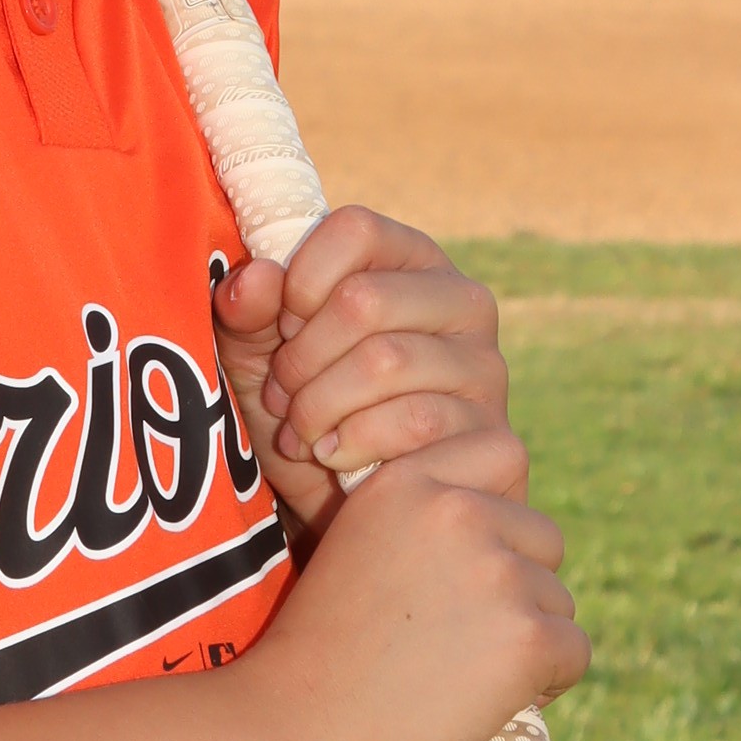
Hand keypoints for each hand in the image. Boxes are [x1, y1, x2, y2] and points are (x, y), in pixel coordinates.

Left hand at [213, 207, 522, 540]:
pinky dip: (352, 443)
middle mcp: (463, 302)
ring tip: (301, 432)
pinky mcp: (493, 430)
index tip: (284, 328)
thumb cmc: (308, 413)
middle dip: (302, 357)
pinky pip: (411, 420)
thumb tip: (254, 279)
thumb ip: (247, 313)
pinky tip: (335, 457)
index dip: (301, 281)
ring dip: (318, 406)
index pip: (356, 230)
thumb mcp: (261, 360)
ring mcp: (485, 368)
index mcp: (411, 262)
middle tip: (283, 396)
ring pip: (384, 361)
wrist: (354, 510)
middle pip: (364, 299)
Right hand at [233, 444, 590, 740]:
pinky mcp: (526, 635)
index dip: (499, 513)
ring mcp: (494, 571)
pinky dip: (541, 684)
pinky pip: (573, 651)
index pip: (503, 451)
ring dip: (524, 638)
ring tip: (452, 674)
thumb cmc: (317, 658)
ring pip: (557, 600)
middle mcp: (455, 510)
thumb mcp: (357, 551)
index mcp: (405, 481)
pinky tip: (478, 701)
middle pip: (542, 537)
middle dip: (516, 587)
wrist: (293, 733)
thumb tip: (504, 537)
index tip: (466, 564)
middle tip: (453, 639)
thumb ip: (423, 527)